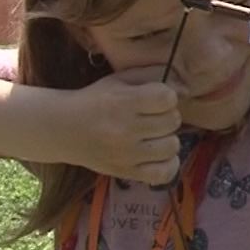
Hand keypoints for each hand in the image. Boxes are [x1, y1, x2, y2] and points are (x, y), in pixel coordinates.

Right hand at [55, 69, 185, 185]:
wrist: (63, 129)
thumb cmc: (96, 101)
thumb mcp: (119, 80)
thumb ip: (151, 76)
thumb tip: (185, 88)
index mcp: (123, 102)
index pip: (167, 98)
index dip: (167, 96)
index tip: (156, 99)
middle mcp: (125, 129)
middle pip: (172, 121)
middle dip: (167, 116)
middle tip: (153, 117)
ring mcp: (126, 154)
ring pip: (172, 146)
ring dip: (167, 139)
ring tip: (154, 136)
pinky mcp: (125, 172)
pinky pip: (163, 174)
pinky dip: (167, 164)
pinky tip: (158, 155)